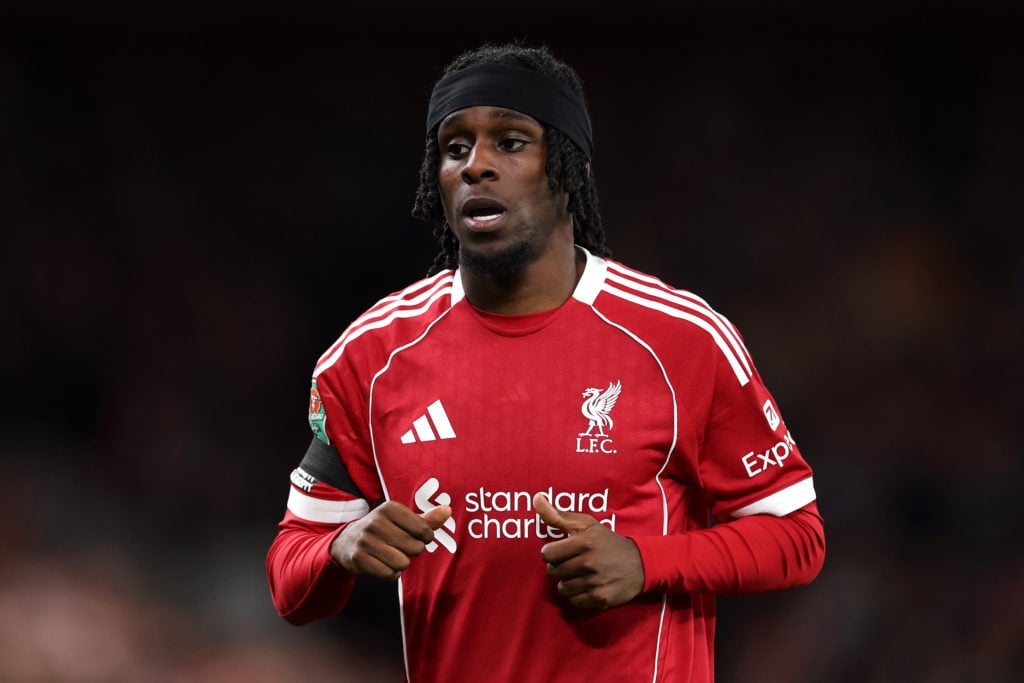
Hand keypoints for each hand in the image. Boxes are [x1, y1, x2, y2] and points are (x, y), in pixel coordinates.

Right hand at [330, 501, 451, 580]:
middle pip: (415, 548)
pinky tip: (384, 565)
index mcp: (390, 508)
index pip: (424, 530)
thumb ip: (427, 519)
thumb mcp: (403, 521)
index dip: (426, 538)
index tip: (417, 536)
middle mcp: (376, 521)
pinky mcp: (359, 557)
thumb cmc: (384, 529)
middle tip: (401, 547)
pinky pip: (388, 574)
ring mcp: (366, 540)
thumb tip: (448, 510)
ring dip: (402, 564)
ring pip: (402, 562)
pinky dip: (391, 574)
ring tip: (392, 555)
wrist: (348, 541)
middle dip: (413, 551)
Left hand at [533, 493, 644, 608]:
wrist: (640, 563)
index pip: (547, 554)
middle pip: (553, 572)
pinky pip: (574, 601)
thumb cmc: (608, 541)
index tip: (560, 551)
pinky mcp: (601, 599)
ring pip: (563, 588)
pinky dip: (578, 595)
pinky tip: (587, 585)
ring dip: (567, 582)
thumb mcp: (587, 524)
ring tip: (579, 574)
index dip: (551, 553)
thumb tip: (536, 499)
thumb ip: (558, 515)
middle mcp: (589, 563)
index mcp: (584, 542)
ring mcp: (595, 582)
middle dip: (559, 567)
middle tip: (571, 563)